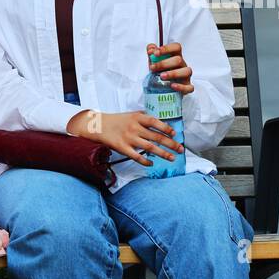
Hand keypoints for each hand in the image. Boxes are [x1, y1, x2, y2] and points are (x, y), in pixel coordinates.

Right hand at [66, 109, 183, 166]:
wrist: (97, 125)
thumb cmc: (116, 120)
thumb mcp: (131, 115)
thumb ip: (144, 119)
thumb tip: (161, 124)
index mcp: (137, 118)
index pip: (156, 122)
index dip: (167, 128)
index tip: (174, 134)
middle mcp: (134, 128)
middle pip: (157, 136)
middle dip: (171, 143)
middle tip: (181, 149)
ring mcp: (129, 138)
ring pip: (150, 147)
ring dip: (163, 153)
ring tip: (172, 158)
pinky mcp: (122, 148)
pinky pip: (136, 156)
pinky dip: (145, 160)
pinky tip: (152, 163)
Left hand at [146, 42, 193, 93]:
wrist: (161, 87)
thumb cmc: (160, 72)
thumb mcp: (154, 62)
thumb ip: (152, 54)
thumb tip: (151, 48)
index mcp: (175, 56)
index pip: (176, 47)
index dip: (167, 49)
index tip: (155, 53)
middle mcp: (182, 65)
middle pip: (178, 60)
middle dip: (164, 63)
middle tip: (152, 68)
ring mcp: (186, 76)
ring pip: (186, 71)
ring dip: (173, 73)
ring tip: (161, 76)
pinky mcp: (187, 87)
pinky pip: (189, 87)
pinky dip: (181, 87)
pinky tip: (172, 86)